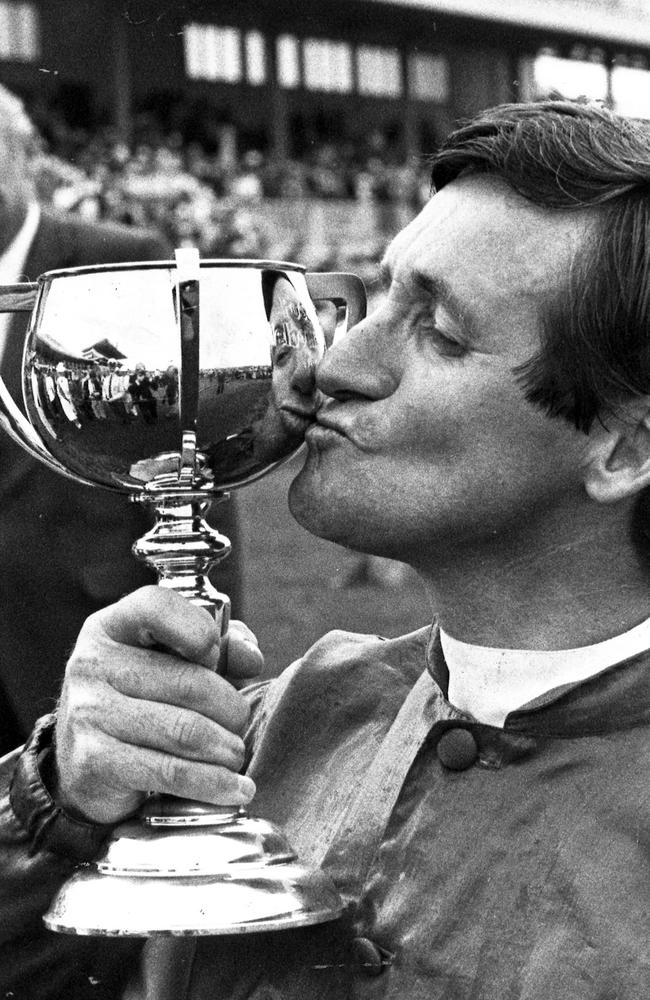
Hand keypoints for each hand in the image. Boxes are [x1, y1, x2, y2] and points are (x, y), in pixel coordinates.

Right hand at [54, 586, 262, 824]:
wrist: (81, 767)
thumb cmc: (139, 702)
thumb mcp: (171, 662)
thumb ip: (217, 647)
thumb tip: (249, 655)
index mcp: (111, 627)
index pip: (157, 606)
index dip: (200, 629)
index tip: (216, 655)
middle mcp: (93, 664)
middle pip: (188, 681)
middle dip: (230, 707)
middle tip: (239, 722)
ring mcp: (89, 712)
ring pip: (186, 730)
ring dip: (226, 748)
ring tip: (236, 754)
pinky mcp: (95, 760)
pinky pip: (171, 771)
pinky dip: (212, 783)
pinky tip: (234, 789)